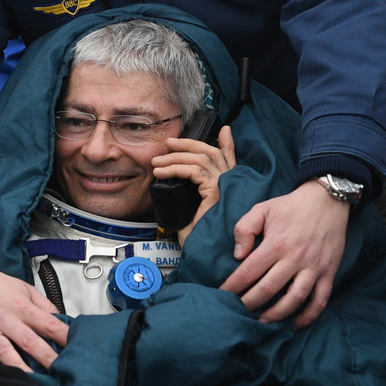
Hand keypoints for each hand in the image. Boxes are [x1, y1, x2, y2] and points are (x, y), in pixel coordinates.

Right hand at [0, 250, 68, 370]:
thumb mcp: (22, 287)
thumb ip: (43, 305)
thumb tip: (62, 319)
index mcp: (21, 307)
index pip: (48, 323)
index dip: (65, 337)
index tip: (79, 350)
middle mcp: (5, 319)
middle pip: (30, 341)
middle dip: (47, 358)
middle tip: (62, 374)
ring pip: (4, 351)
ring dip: (19, 367)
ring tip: (33, 384)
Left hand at [152, 125, 236, 239]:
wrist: (203, 255)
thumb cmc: (198, 238)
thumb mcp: (190, 212)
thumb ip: (189, 197)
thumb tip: (172, 184)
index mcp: (227, 187)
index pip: (229, 160)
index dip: (228, 144)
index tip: (224, 131)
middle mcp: (229, 185)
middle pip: (211, 153)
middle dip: (189, 144)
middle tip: (169, 143)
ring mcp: (224, 187)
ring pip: (200, 159)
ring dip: (174, 158)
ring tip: (156, 163)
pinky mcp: (215, 192)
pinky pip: (193, 171)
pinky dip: (174, 169)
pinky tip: (161, 173)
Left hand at [219, 181, 347, 325]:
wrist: (327, 199)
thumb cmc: (290, 206)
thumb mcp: (262, 209)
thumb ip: (244, 229)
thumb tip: (238, 255)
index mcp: (276, 243)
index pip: (248, 272)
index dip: (232, 287)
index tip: (221, 297)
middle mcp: (294, 258)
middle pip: (268, 290)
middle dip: (249, 304)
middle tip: (238, 313)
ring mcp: (313, 267)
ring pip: (294, 299)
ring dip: (276, 315)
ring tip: (262, 322)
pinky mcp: (329, 272)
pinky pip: (320, 300)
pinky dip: (309, 315)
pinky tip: (296, 323)